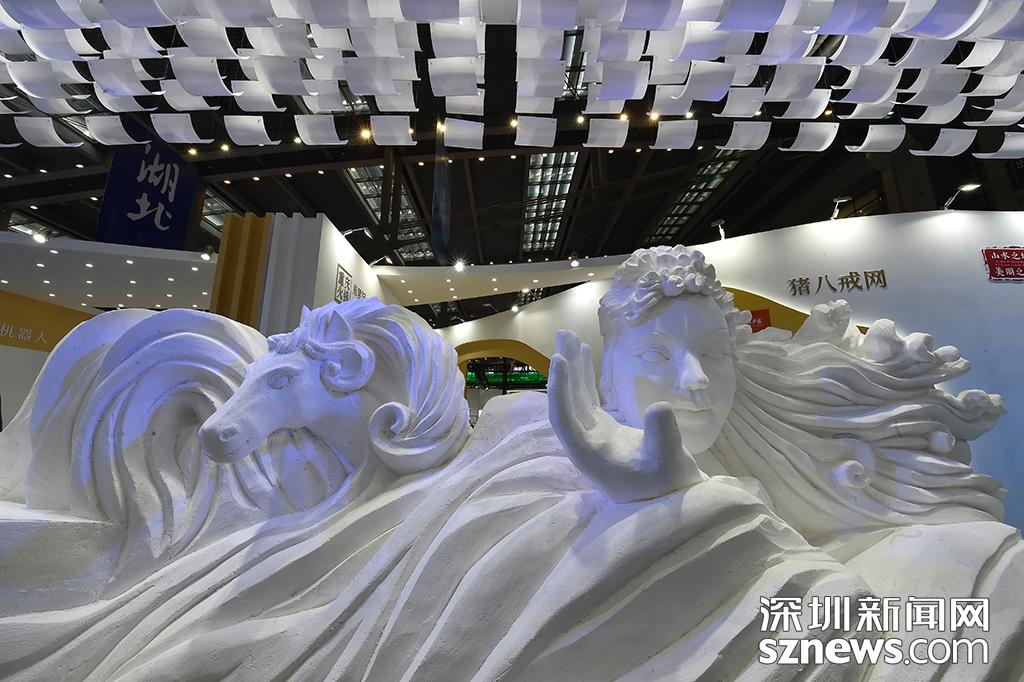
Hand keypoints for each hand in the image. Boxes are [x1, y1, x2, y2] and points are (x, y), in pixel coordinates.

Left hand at [548, 330, 703, 502]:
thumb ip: (663, 436)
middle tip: (563, 334)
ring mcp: (593, 435)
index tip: (560, 359)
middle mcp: (584, 443)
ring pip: (575, 397)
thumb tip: (660, 407)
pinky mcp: (604, 429)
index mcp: (588, 454)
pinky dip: (585, 378)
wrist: (675, 499)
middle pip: (565, 402)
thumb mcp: (670, 461)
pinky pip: (588, 399)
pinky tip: (583, 354)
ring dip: (572, 368)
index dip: (560, 389)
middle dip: (563, 369)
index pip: (564, 418)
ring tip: (569, 337)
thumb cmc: (669, 484)